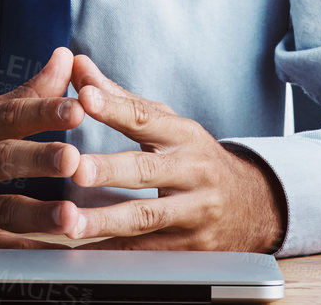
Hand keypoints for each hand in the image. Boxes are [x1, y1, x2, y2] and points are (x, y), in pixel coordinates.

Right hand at [0, 47, 83, 246]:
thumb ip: (28, 93)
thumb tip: (67, 57)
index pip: (8, 116)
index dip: (42, 111)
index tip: (77, 107)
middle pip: (2, 159)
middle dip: (38, 159)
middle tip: (74, 158)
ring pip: (2, 210)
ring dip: (38, 214)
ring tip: (70, 217)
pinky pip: (1, 252)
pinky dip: (29, 255)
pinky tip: (58, 256)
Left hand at [60, 55, 285, 251]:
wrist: (251, 205)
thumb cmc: (194, 157)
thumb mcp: (167, 124)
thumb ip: (118, 99)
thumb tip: (77, 65)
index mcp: (182, 135)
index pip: (146, 117)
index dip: (114, 107)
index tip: (84, 97)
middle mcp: (191, 171)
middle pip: (147, 170)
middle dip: (110, 169)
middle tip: (76, 168)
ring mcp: (193, 211)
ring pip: (147, 217)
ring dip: (105, 221)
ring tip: (69, 222)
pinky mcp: (190, 246)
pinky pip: (147, 252)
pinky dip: (115, 253)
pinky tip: (86, 254)